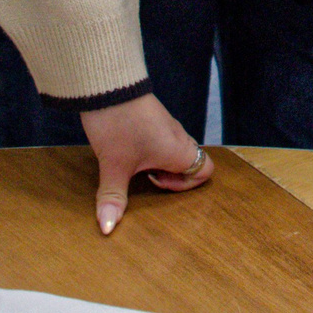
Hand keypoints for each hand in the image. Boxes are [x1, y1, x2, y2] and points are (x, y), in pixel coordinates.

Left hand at [79, 93, 212, 235]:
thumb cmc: (118, 124)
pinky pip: (162, 139)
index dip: (186, 185)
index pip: (206, 171)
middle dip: (170, 175)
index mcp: (179, 151)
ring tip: (134, 163)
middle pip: (190, 161)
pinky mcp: (153, 117)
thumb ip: (113, 198)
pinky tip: (128, 149)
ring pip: (174, 150)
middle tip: (144, 176)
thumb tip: (108, 228)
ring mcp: (166, 125)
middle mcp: (178, 137)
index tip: (157, 182)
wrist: (107, 85)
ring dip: (159, 162)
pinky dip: (151, 149)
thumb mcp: (113, 166)